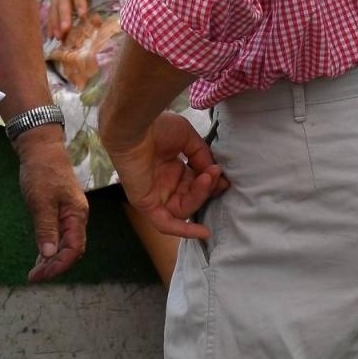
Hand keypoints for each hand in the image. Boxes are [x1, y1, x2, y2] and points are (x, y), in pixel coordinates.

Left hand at [13, 126, 88, 281]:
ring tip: (36, 272)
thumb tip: (50, 254)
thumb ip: (46, 227)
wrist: (41, 148)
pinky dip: (49, 247)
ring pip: (64, 244)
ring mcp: (68, 214)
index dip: (59, 265)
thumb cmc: (42, 171)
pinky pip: (58, 235)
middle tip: (35, 276)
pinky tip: (41, 256)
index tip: (41, 275)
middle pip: (71, 249)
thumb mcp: (41, 200)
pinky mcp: (59, 211)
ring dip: (51, 259)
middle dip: (54, 265)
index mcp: (77, 215)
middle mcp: (76, 217)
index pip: (73, 249)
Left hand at [105, 111, 227, 239]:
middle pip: (191, 197)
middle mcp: (163, 183)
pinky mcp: (145, 203)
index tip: (222, 175)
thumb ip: (201, 156)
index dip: (210, 183)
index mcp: (170, 168)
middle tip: (216, 175)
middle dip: (207, 188)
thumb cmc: (156, 127)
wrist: (135, 126)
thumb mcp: (187, 138)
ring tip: (207, 178)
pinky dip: (184, 230)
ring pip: (183, 209)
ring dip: (199, 196)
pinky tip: (204, 232)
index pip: (195, 184)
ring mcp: (154, 194)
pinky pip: (165, 224)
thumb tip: (213, 174)